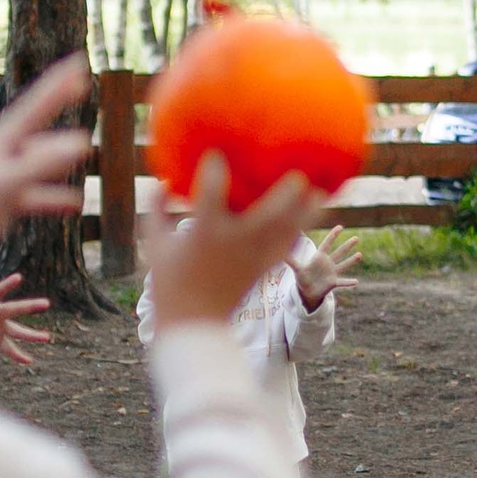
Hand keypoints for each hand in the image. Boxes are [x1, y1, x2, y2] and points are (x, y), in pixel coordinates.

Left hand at [0, 57, 92, 253]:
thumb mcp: (8, 179)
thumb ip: (42, 163)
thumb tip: (80, 143)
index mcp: (4, 140)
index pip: (37, 104)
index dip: (58, 83)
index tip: (77, 62)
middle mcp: (7, 153)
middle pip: (41, 123)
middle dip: (59, 103)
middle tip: (79, 84)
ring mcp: (7, 176)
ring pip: (42, 162)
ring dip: (61, 156)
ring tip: (85, 150)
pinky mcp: (7, 200)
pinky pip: (39, 196)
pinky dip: (56, 198)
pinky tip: (75, 205)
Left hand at [0, 273, 52, 366]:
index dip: (7, 285)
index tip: (19, 278)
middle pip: (15, 309)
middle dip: (30, 306)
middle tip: (46, 303)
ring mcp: (0, 326)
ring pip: (18, 331)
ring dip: (31, 335)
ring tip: (47, 338)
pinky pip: (9, 348)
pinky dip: (18, 355)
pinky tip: (28, 360)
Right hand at [143, 155, 326, 328]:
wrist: (194, 324)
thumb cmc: (171, 282)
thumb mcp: (156, 245)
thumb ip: (157, 210)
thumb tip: (164, 181)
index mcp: (205, 233)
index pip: (212, 193)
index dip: (215, 168)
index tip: (216, 153)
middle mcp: (234, 242)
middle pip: (268, 213)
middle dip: (285, 192)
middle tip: (298, 171)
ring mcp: (252, 257)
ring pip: (286, 230)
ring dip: (304, 211)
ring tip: (320, 191)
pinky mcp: (262, 268)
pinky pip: (287, 245)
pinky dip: (301, 228)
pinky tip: (312, 213)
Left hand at [293, 226, 361, 309]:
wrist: (307, 291)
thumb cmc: (302, 277)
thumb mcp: (297, 268)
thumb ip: (290, 260)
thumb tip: (280, 252)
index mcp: (319, 257)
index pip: (327, 244)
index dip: (332, 236)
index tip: (340, 227)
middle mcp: (328, 263)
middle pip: (339, 252)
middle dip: (347, 246)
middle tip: (356, 238)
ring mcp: (332, 272)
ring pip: (343, 265)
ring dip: (351, 260)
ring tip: (359, 254)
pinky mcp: (333, 282)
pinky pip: (342, 282)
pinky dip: (348, 283)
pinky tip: (356, 282)